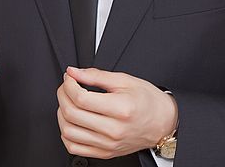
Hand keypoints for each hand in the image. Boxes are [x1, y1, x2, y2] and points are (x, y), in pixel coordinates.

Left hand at [57, 67, 177, 158]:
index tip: (69, 77)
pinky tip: (72, 121)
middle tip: (66, 85)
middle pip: (73, 114)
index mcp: (120, 108)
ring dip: (61, 114)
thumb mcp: (125, 80)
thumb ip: (97, 75)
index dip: (69, 85)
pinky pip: (74, 148)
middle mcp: (113, 129)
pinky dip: (66, 133)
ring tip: (68, 101)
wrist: (162, 122)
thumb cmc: (147, 100)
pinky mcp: (104, 153)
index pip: (81, 98)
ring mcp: (107, 144)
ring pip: (69, 132)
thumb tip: (75, 72)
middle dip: (62, 95)